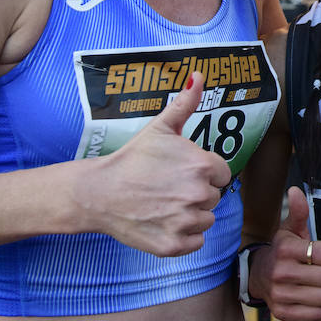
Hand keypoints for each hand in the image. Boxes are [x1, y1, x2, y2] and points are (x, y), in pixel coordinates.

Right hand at [81, 73, 232, 255]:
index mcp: (202, 166)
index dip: (203, 172)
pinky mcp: (174, 245)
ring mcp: (186, 222)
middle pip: (213, 197)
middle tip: (168, 187)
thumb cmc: (132, 158)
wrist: (98, 192)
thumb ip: (185, 103)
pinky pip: (195, 241)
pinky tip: (162, 221)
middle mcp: (198, 195)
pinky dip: (183, 236)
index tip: (181, 172)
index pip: (221, 174)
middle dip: (195, 192)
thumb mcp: (160, 127)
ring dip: (190, 214)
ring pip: (206, 220)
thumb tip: (199, 75)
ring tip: (164, 203)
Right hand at [250, 186, 320, 320]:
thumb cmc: (282, 250)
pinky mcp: (282, 313)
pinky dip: (318, 307)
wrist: (257, 275)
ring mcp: (280, 295)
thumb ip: (298, 211)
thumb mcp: (289, 229)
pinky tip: (310, 296)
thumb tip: (296, 190)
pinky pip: (316, 313)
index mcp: (286, 249)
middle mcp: (281, 272)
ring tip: (318, 283)